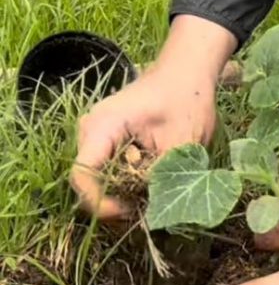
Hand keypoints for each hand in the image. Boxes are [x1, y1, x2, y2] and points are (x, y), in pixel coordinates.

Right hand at [70, 15, 236, 219]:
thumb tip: (148, 216)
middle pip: (89, 179)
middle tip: (146, 209)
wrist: (189, 69)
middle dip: (115, 199)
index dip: (100, 203)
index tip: (129, 212)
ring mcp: (96, 132)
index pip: (82, 175)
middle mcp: (91, 129)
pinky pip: (107, 166)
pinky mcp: (107, 136)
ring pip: (99, 175)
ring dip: (122, 190)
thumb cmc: (188, 99)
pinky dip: (126, 178)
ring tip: (152, 194)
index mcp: (103, 126)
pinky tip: (150, 178)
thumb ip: (161, 180)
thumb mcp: (181, 144)